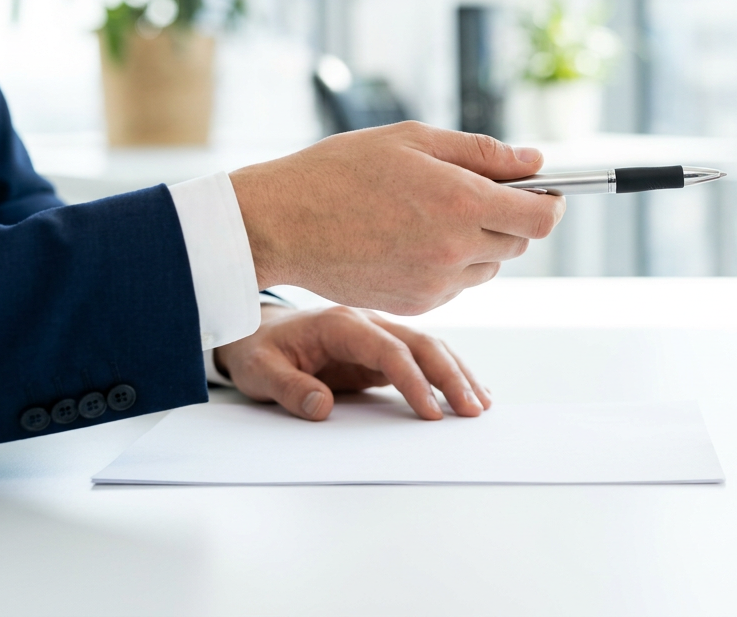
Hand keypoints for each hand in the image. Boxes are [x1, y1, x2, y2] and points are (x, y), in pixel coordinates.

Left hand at [215, 304, 490, 420]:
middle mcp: (367, 323)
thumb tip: (323, 408)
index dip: (413, 381)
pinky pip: (422, 359)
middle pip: (422, 344)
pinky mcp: (382, 351)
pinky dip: (448, 373)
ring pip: (430, 348)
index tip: (431, 413)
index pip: (388, 351)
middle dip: (451, 376)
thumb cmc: (258, 350)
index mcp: (340, 324)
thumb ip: (289, 389)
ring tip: (481, 404)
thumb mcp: (258, 371)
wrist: (256, 331)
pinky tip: (469, 389)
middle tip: (472, 410)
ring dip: (458, 374)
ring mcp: (379, 334)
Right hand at [229, 121, 563, 314]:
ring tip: (432, 215)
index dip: (551, 204)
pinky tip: (411, 239)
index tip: (546, 193)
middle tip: (477, 194)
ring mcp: (436, 284)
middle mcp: (455, 251)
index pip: (541, 218)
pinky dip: (449, 265)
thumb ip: (482, 153)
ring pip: (488, 267)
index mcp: (461, 204)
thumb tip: (534, 163)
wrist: (283, 222)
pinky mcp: (416, 305)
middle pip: (518, 243)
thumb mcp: (414, 141)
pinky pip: (455, 285)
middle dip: (510, 218)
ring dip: (479, 243)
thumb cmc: (341, 171)